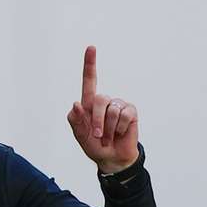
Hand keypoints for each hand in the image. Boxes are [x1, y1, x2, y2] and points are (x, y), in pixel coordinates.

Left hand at [66, 46, 138, 172]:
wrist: (112, 158)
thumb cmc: (94, 146)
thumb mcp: (80, 135)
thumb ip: (75, 120)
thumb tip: (76, 103)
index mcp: (89, 104)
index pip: (89, 81)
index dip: (90, 64)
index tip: (91, 48)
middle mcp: (105, 101)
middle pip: (99, 100)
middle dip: (96, 121)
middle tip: (97, 136)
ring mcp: (118, 105)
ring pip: (112, 110)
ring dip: (108, 129)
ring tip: (108, 137)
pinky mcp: (131, 111)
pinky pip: (124, 115)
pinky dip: (120, 128)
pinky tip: (120, 133)